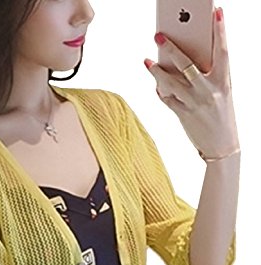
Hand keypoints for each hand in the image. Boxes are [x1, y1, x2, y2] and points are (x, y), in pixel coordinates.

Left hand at [144, 6, 239, 157]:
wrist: (222, 146)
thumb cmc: (222, 116)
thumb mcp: (222, 93)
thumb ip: (209, 77)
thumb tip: (188, 61)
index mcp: (223, 82)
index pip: (222, 51)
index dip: (220, 30)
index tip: (215, 12)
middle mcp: (209, 91)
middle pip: (187, 64)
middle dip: (170, 48)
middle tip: (158, 36)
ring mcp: (195, 103)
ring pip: (171, 82)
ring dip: (156, 71)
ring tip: (147, 62)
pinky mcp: (184, 115)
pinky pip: (168, 100)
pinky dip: (161, 92)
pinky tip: (156, 85)